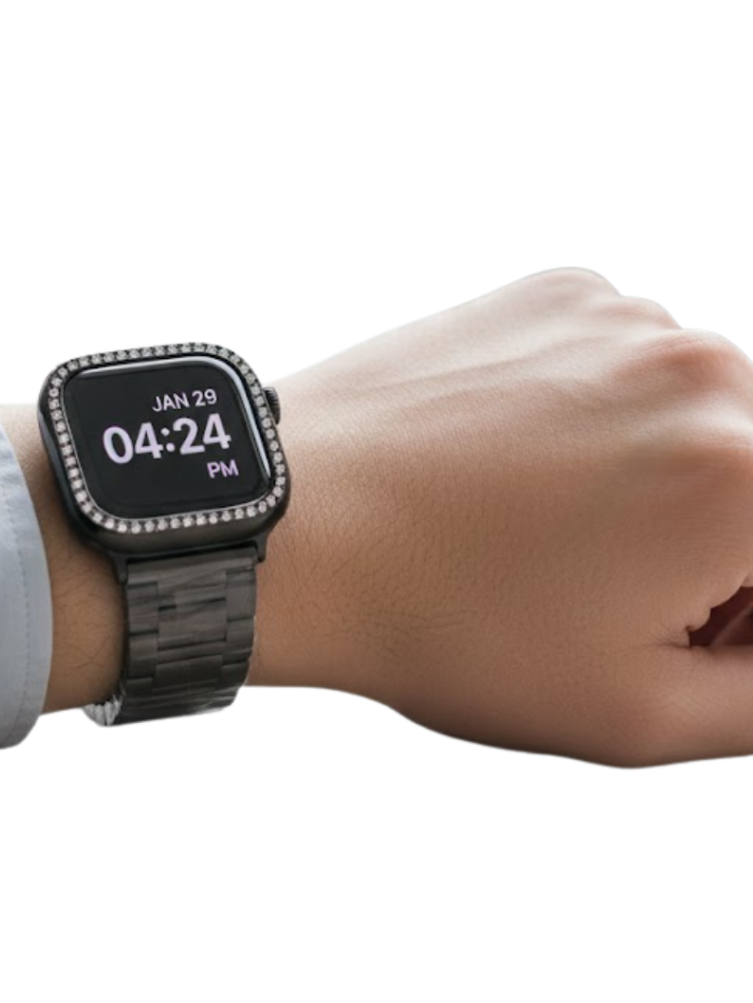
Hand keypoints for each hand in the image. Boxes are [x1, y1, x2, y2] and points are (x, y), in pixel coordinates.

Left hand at [255, 267, 752, 766]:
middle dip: (722, 549)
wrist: (295, 521)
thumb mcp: (636, 712)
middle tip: (608, 591)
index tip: (687, 629)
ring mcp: (627, 316)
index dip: (741, 612)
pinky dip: (607, 414)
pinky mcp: (564, 291)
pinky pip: (631, 365)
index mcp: (748, 479)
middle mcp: (707, 371)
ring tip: (548, 529)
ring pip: (706, 419)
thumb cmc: (443, 622)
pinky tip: (523, 463)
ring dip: (669, 475)